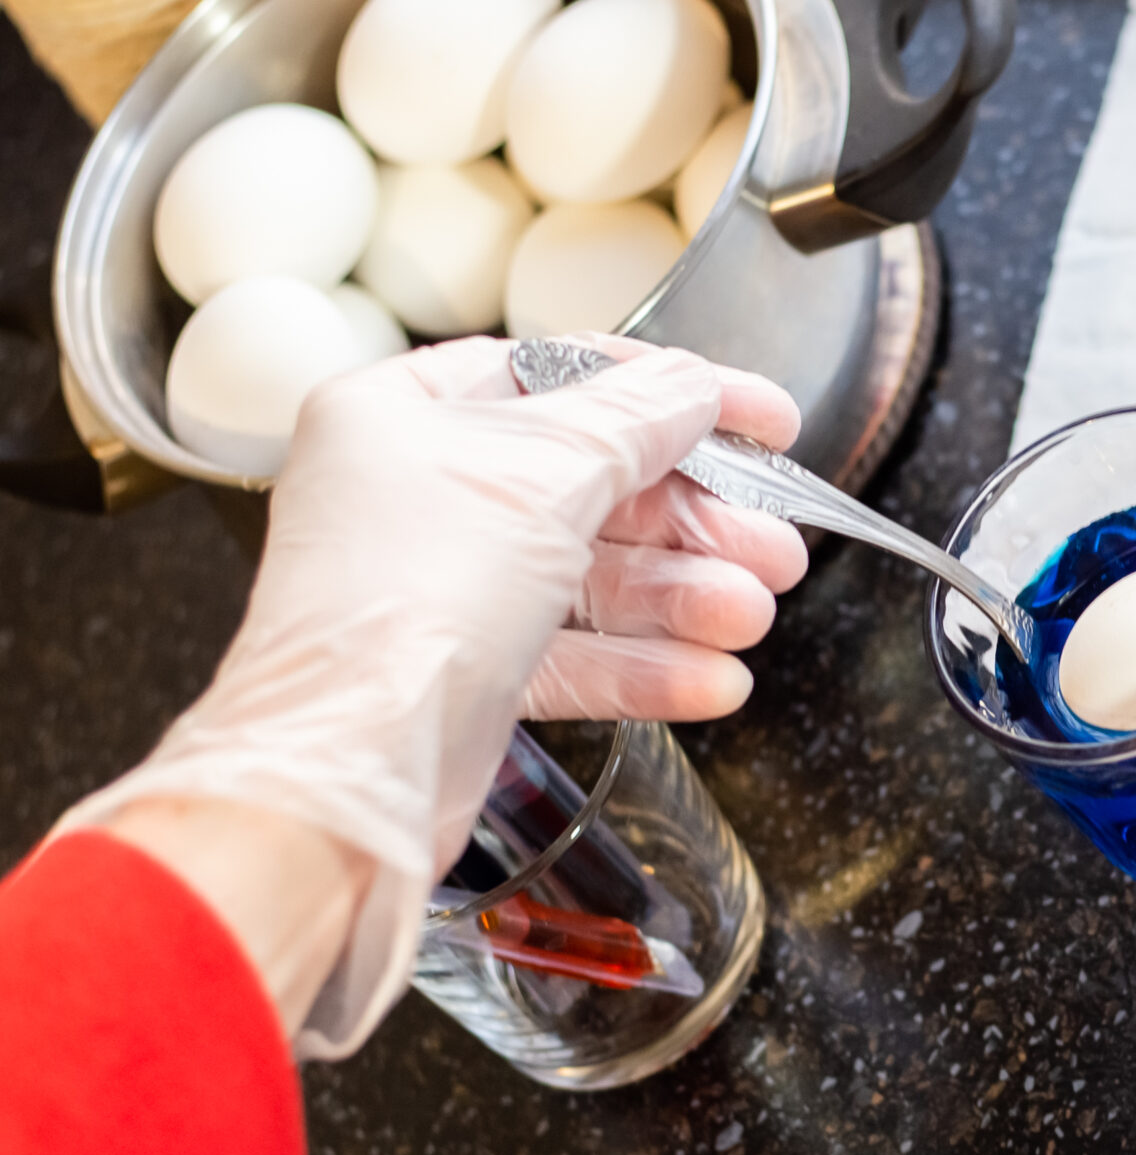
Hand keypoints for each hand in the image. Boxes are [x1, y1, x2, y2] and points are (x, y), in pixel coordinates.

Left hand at [61, 337, 801, 1056]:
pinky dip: (647, 667)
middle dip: (695, 524)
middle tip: (776, 545)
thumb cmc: (401, 607)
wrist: (340, 775)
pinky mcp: (466, 679)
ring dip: (684, 597)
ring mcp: (443, 591)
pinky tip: (713, 679)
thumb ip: (635, 424)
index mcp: (406, 415)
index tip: (763, 420)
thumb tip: (692, 390)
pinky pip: (575, 657)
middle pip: (594, 487)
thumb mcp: (542, 477)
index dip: (675, 396)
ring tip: (750, 617)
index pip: (566, 379)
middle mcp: (420, 496)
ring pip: (592, 579)